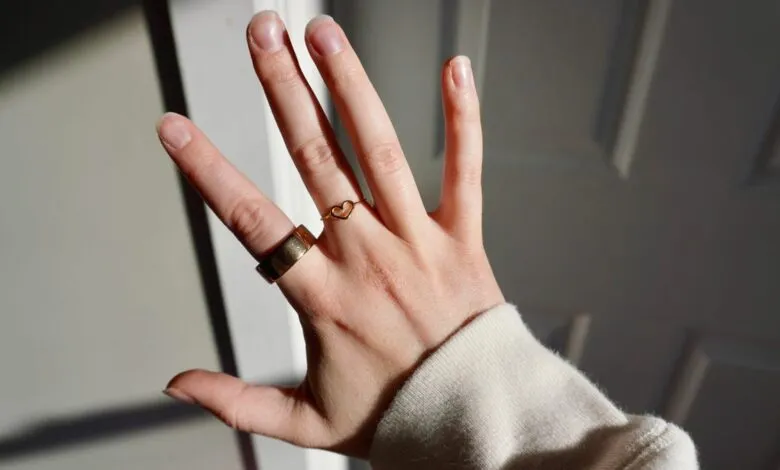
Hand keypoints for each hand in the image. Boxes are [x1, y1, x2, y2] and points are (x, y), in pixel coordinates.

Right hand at [158, 11, 503, 457]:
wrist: (477, 421)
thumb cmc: (395, 417)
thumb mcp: (306, 422)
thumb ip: (237, 402)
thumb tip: (176, 384)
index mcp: (324, 298)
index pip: (253, 223)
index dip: (209, 172)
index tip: (175, 128)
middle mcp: (368, 258)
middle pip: (315, 160)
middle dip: (283, 90)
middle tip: (261, 35)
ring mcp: (419, 243)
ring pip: (378, 151)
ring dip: (350, 86)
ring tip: (324, 34)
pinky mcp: (464, 239)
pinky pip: (466, 171)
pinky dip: (463, 119)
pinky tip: (453, 68)